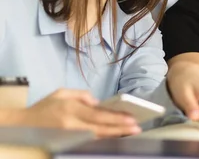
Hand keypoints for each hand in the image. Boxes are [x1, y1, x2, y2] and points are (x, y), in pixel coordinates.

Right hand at [15, 89, 139, 137]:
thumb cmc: (44, 107)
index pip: (98, 115)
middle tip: (137, 128)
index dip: (116, 118)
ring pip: (97, 137)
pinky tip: (115, 137)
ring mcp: (70, 137)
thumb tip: (98, 102)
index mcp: (70, 110)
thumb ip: (81, 95)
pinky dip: (103, 140)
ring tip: (130, 133)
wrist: (22, 126)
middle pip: (101, 128)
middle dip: (120, 129)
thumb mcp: (61, 93)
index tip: (131, 118)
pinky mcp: (68, 143)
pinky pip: (89, 142)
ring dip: (115, 135)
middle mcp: (71, 125)